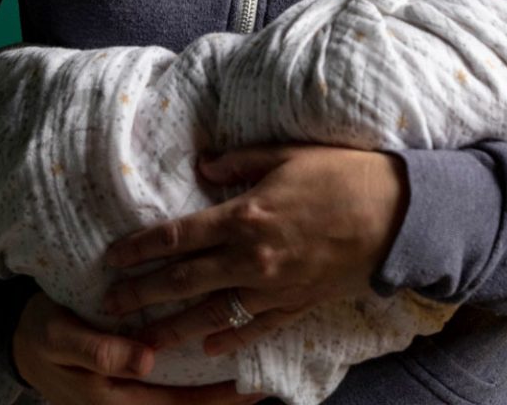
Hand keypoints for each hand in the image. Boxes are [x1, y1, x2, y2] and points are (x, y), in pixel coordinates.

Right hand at [10, 292, 268, 404]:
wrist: (19, 339)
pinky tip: (214, 364)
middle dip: (224, 400)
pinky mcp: (129, 380)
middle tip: (263, 387)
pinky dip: (194, 383)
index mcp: (113, 397)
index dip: (215, 400)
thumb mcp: (60, 336)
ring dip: (213, 394)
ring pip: (180, 401)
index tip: (250, 389)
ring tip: (251, 381)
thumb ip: (98, 351)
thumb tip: (146, 361)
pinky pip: (168, 389)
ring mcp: (127, 396)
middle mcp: (125, 402)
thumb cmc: (40, 335)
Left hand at [99, 144, 409, 356]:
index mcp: (244, 216)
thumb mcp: (286, 154)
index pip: (178, 236)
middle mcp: (251, 258)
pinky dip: (230, 341)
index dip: (140, 248)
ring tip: (143, 341)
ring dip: (174, 327)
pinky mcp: (298, 304)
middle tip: (109, 304)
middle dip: (142, 293)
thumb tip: (202, 165)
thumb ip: (239, 161)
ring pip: (212, 314)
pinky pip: (256, 329)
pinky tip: (208, 350)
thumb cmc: (343, 174)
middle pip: (184, 280)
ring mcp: (274, 287)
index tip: (112, 258)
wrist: (397, 214)